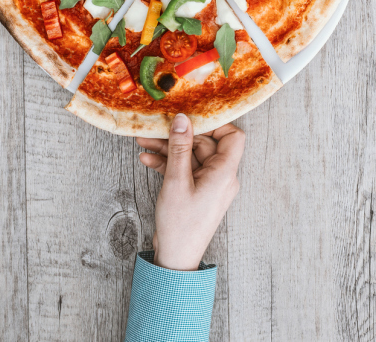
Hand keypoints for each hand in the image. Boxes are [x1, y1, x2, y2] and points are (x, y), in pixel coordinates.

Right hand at [137, 114, 245, 270]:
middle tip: (154, 130)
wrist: (176, 257)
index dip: (214, 124)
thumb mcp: (176, 181)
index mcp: (225, 173)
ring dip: (169, 149)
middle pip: (205, 145)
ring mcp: (209, 185)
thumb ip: (180, 148)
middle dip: (179, 136)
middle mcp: (221, 177)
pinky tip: (148, 160)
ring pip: (192, 157)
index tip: (191, 118)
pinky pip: (186, 170)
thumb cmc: (181, 224)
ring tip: (143, 143)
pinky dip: (168, 164)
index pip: (232, 137)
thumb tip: (182, 120)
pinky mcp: (197, 192)